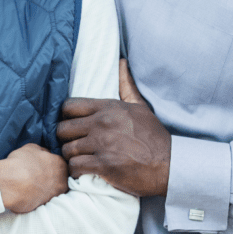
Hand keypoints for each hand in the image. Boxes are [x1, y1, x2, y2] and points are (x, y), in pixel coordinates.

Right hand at [0, 143, 68, 213]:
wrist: (12, 184)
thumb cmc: (21, 162)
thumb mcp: (31, 148)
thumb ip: (42, 151)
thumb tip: (45, 154)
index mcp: (61, 164)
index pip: (59, 163)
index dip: (49, 164)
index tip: (40, 165)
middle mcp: (62, 180)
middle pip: (59, 177)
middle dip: (50, 176)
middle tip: (36, 175)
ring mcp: (55, 195)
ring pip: (52, 189)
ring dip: (45, 187)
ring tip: (31, 184)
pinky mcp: (46, 206)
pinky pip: (44, 199)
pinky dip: (38, 196)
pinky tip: (28, 192)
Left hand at [57, 61, 170, 196]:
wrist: (170, 164)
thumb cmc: (153, 136)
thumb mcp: (140, 106)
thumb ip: (126, 86)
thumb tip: (121, 62)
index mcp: (108, 107)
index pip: (69, 106)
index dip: (65, 116)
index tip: (72, 126)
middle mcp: (102, 123)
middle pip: (62, 129)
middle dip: (65, 138)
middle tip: (74, 144)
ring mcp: (102, 144)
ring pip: (66, 149)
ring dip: (71, 156)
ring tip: (79, 158)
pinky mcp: (104, 165)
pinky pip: (74, 166)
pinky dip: (75, 171)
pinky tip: (82, 171)